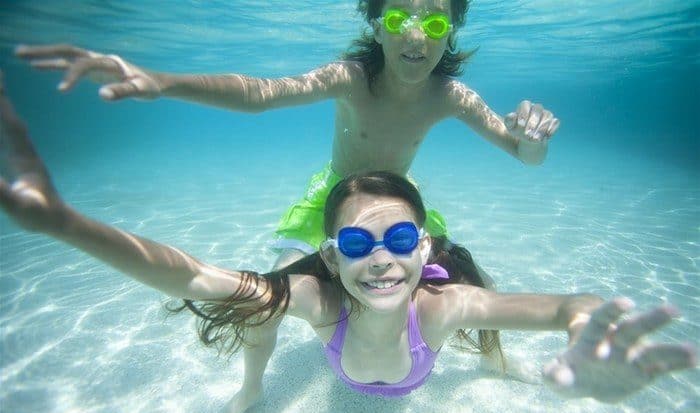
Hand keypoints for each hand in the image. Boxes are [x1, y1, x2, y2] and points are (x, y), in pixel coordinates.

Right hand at [0, 74, 67, 233]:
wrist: (59, 221)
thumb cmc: (40, 216)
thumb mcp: (20, 207)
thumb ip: (1, 194)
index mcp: (25, 158)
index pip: (10, 124)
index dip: (1, 104)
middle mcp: (26, 151)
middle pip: (10, 117)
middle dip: (0, 95)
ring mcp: (23, 154)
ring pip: (9, 123)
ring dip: (2, 104)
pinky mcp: (21, 161)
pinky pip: (8, 135)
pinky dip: (2, 121)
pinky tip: (1, 115)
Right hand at [15, 44, 160, 100]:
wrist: (154, 82)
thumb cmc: (149, 86)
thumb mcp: (141, 91)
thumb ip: (123, 92)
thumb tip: (102, 95)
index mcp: (108, 62)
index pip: (84, 65)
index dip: (72, 75)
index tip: (61, 90)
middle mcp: (98, 58)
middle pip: (68, 51)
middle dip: (44, 51)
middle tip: (20, 53)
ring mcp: (94, 62)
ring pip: (65, 55)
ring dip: (43, 54)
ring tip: (20, 55)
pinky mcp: (92, 69)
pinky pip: (68, 64)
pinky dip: (52, 64)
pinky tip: (36, 66)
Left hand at [504, 100, 559, 142]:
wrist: (528, 141)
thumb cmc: (518, 131)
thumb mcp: (511, 127)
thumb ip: (509, 121)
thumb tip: (512, 115)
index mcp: (525, 106)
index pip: (525, 105)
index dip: (523, 114)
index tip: (521, 125)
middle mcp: (536, 108)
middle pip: (537, 108)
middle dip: (532, 122)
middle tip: (527, 134)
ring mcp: (546, 114)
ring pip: (547, 115)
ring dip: (541, 128)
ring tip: (535, 139)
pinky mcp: (553, 121)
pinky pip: (555, 122)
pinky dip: (551, 129)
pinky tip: (546, 137)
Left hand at [543, 298, 695, 402]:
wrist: (583, 381)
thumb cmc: (568, 372)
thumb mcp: (556, 374)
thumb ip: (554, 374)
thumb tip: (553, 375)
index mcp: (593, 336)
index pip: (602, 318)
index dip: (613, 309)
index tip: (626, 302)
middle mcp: (616, 342)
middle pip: (633, 328)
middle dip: (651, 319)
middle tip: (672, 309)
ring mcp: (631, 356)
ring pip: (653, 350)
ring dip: (672, 349)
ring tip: (693, 350)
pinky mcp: (643, 372)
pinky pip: (662, 367)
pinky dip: (678, 364)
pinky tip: (695, 359)